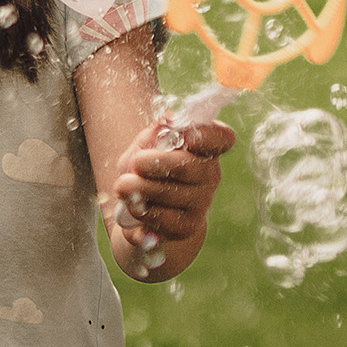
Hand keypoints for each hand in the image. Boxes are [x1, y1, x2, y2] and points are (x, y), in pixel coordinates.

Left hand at [106, 115, 232, 270]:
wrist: (138, 207)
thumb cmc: (146, 168)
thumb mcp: (146, 144)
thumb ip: (155, 132)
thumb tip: (167, 120)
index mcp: (206, 147)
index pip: (223, 138)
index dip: (205, 135)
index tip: (183, 137)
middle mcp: (210, 174)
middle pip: (190, 166)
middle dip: (156, 163)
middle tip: (136, 163)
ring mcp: (201, 202)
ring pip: (172, 193)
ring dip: (140, 188)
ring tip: (124, 185)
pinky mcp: (187, 226)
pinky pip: (163, 218)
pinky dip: (141, 211)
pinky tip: (133, 206)